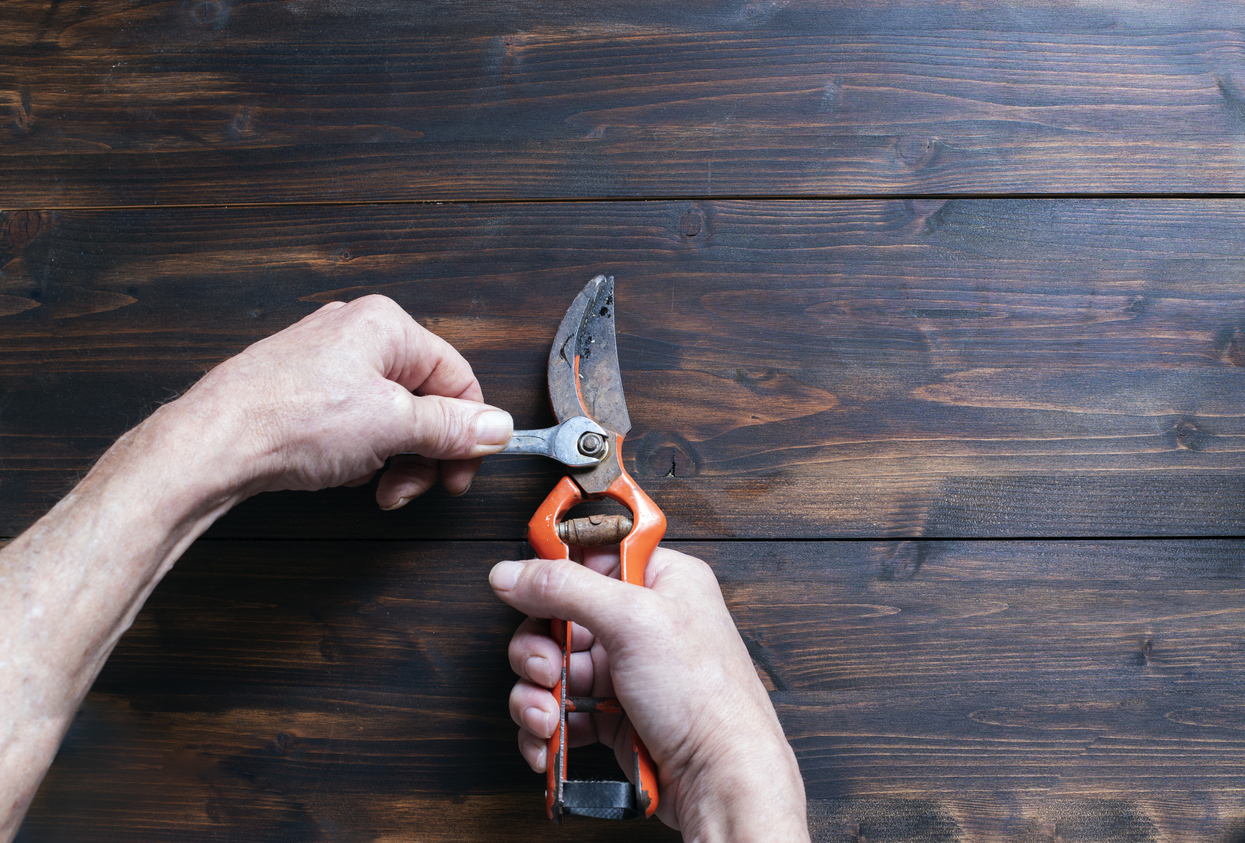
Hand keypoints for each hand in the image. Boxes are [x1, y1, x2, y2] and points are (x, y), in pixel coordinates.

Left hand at [168, 295, 512, 507]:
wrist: (213, 443)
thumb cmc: (289, 419)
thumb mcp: (393, 425)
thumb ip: (453, 427)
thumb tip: (496, 426)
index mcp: (385, 326)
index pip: (456, 377)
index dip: (468, 430)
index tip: (465, 469)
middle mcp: (355, 335)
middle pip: (423, 400)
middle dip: (424, 451)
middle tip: (417, 486)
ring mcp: (324, 363)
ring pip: (388, 417)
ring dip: (392, 459)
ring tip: (376, 486)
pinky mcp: (301, 392)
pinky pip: (353, 424)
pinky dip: (358, 454)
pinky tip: (341, 472)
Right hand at [489, 547, 808, 841]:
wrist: (720, 781)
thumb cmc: (706, 699)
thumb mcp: (633, 621)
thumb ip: (565, 589)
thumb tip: (512, 572)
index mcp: (661, 580)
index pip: (592, 554)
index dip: (555, 571)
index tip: (527, 589)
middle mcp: (642, 621)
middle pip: (559, 615)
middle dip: (538, 648)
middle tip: (545, 669)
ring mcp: (625, 670)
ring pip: (551, 666)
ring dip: (535, 694)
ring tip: (548, 718)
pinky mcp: (613, 714)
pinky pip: (559, 709)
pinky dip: (546, 727)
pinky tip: (550, 742)